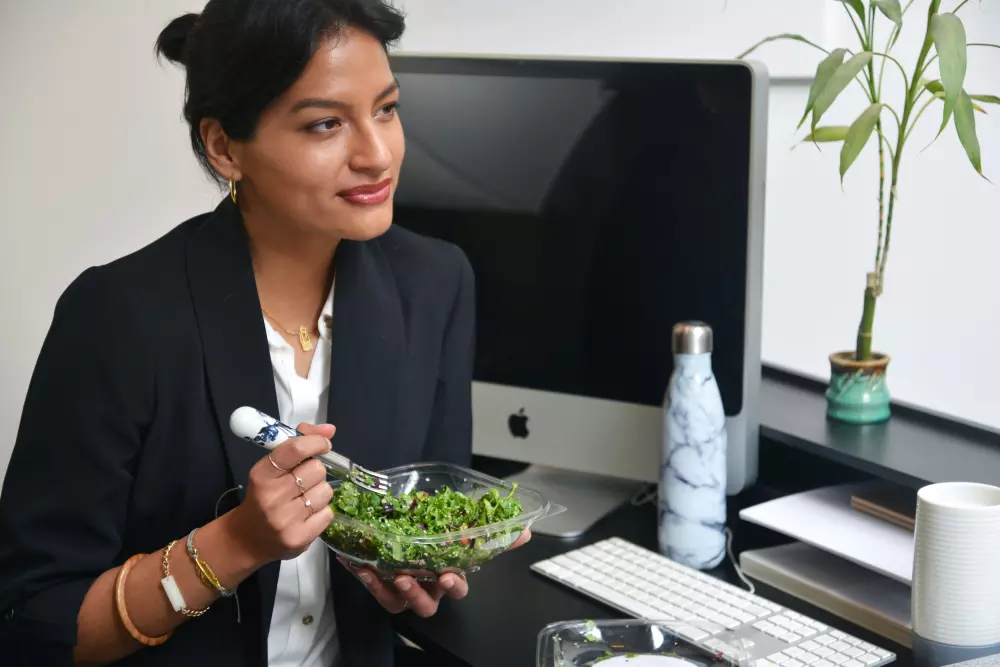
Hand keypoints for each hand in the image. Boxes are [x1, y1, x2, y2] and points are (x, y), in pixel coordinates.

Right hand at [227, 423, 335, 565]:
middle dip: (314, 471)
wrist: (246, 540)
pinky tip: (306, 515)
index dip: (315, 442)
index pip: (295, 449)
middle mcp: (272, 497)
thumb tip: (330, 429)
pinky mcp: (299, 538)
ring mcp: (285, 520)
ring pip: (325, 490)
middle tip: (303, 480)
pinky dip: (321, 512)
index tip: (324, 443)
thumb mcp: (271, 468)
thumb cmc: (262, 497)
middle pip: (316, 469)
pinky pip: (328, 513)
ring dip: (319, 492)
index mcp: (262, 474)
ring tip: (303, 499)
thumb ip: (297, 444)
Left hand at [339, 527, 532, 616]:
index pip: (458, 587)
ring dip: (388, 589)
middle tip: (408, 577)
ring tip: (381, 571)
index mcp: (448, 575)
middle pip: (427, 603)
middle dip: (418, 593)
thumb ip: (494, 534)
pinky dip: (365, 576)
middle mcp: (427, 588)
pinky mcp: (381, 587)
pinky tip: (356, 560)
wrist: (405, 534)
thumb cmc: (437, 537)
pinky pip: (373, 588)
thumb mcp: (462, 529)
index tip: (447, 574)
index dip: (454, 584)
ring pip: (398, 603)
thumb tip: (526, 531)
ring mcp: (403, 591)